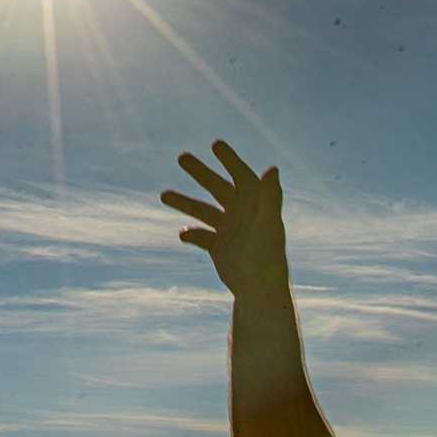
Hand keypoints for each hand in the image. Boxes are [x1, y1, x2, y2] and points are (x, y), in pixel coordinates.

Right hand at [162, 138, 289, 298]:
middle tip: (181, 157)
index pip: (242, 176)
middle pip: (217, 187)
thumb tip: (272, 168)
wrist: (259, 291)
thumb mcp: (268, 225)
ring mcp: (228, 230)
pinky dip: (191, 233)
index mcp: (255, 204)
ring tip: (163, 194)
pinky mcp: (218, 247)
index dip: (230, 160)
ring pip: (202, 210)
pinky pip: (200, 235)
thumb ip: (270, 197)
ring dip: (184, 202)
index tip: (215, 144)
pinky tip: (183, 234)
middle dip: (200, 172)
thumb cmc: (269, 258)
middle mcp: (241, 213)